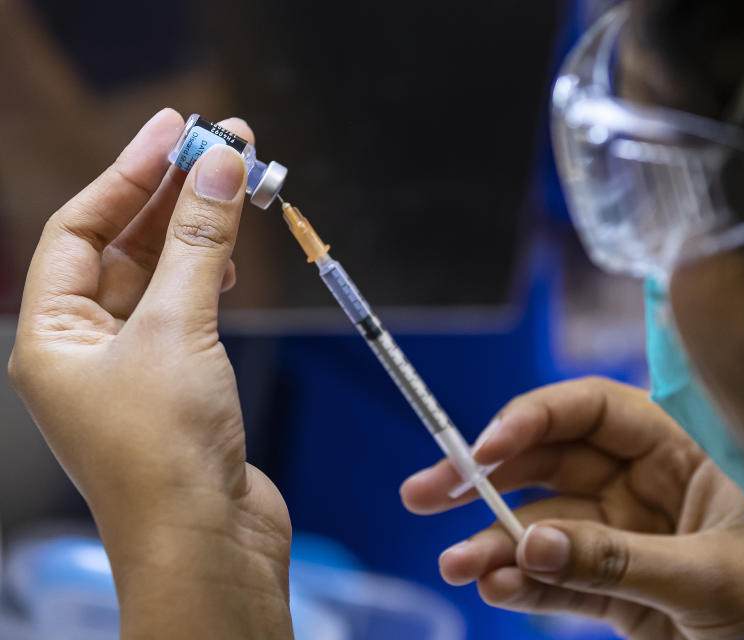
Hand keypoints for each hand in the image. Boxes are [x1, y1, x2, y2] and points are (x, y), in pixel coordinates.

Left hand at [8, 109, 292, 637]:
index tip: (176, 131)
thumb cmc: (166, 455)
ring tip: (237, 188)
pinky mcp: (181, 386)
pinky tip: (233, 257)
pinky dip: (212, 277)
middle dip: (171, 196)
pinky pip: (189, 311)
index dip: (127, 174)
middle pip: (122, 248)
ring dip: (198, 233)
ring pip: (161, 278)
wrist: (209, 544)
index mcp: (52, 338)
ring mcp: (135, 369)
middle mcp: (85, 351)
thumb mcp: (178, 328)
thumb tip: (221, 166)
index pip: (79, 230)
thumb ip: (199, 242)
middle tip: (222, 147)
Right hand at [401, 377, 743, 638]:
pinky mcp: (621, 592)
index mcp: (685, 452)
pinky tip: (492, 586)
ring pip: (547, 526)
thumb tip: (532, 542)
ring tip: (456, 563)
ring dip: (496, 542)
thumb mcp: (713, 576)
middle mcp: (649, 487)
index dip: (535, 418)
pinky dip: (525, 585)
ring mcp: (630, 540)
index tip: (482, 445)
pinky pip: (561, 580)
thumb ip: (619, 561)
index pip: (595, 412)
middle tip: (427, 489)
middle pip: (552, 463)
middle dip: (488, 476)